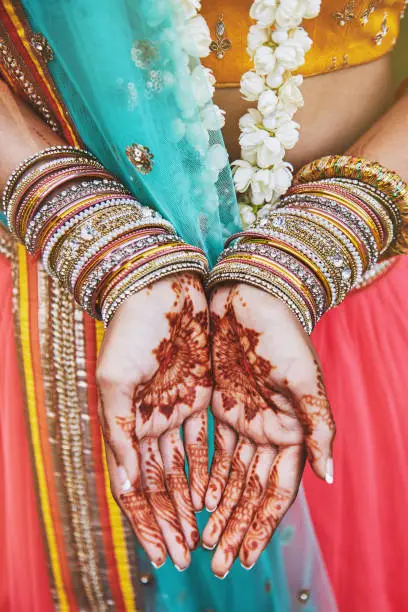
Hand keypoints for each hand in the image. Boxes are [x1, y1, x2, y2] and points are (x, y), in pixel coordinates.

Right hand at [97, 273, 211, 570]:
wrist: (161, 290)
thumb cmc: (132, 331)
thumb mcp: (117, 382)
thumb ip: (121, 434)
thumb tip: (127, 486)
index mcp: (126, 423)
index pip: (135, 485)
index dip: (147, 521)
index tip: (159, 553)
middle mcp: (150, 422)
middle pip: (162, 483)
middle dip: (172, 520)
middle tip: (186, 556)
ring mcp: (176, 410)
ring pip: (185, 468)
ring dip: (192, 501)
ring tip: (203, 534)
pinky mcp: (201, 395)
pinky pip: (206, 440)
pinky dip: (209, 468)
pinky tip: (215, 493)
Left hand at [202, 283, 334, 577]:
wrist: (248, 296)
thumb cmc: (281, 333)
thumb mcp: (304, 380)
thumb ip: (318, 429)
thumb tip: (327, 477)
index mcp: (293, 428)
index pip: (276, 488)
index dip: (261, 524)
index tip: (244, 556)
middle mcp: (269, 429)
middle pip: (250, 489)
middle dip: (236, 525)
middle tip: (217, 562)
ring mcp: (244, 418)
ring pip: (230, 474)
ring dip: (219, 507)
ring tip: (203, 538)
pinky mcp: (221, 404)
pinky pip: (211, 448)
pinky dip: (205, 474)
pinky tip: (196, 497)